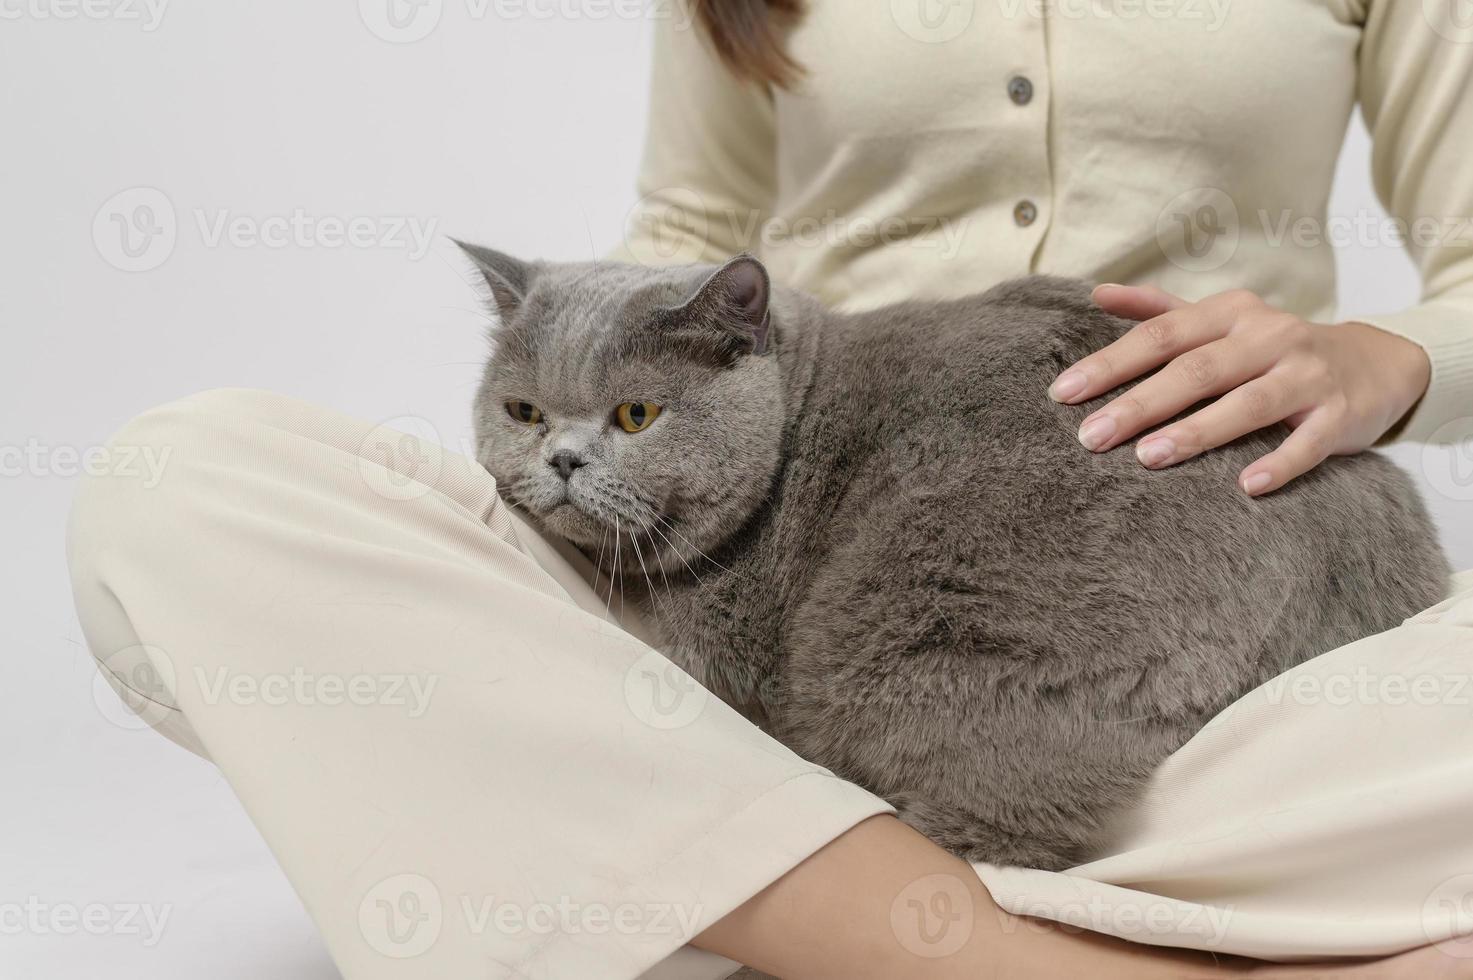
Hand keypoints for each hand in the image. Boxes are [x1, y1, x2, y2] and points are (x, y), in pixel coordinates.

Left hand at [1048, 285, 1430, 495]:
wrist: (1375, 361)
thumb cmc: (1273, 348)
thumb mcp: (1221, 319)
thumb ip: (1160, 309)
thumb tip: (1096, 294)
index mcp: (1231, 314)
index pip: (1161, 335)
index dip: (1111, 362)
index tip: (1063, 393)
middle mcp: (1269, 336)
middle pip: (1196, 370)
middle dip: (1139, 404)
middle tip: (1090, 437)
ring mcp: (1307, 375)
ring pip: (1248, 403)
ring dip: (1198, 431)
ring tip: (1149, 458)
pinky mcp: (1341, 414)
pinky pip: (1309, 442)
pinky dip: (1279, 462)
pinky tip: (1245, 487)